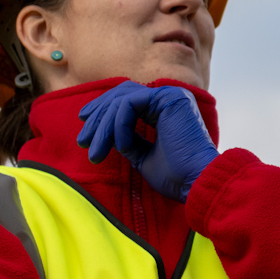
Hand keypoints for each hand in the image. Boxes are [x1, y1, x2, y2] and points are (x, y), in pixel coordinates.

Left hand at [76, 81, 218, 201]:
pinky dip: (119, 125)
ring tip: (95, 149)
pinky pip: (129, 104)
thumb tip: (106, 133)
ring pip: (121, 100)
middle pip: (120, 95)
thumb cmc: (174, 176)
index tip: (85, 130)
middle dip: (98, 117)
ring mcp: (170, 95)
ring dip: (103, 125)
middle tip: (83, 140)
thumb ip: (126, 140)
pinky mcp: (169, 98)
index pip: (125, 100)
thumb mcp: (142, 155)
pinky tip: (122, 145)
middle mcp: (167, 97)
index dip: (102, 112)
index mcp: (163, 109)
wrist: (196, 183)